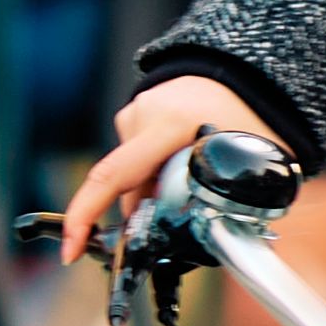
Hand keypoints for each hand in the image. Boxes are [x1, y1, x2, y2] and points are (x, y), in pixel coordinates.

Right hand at [67, 71, 255, 255]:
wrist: (248, 74)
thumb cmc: (255, 117)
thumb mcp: (253, 162)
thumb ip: (239, 202)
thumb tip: (235, 251)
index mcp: (168, 124)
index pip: (112, 176)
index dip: (85, 217)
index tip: (70, 249)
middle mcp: (142, 114)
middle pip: (127, 186)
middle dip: (147, 213)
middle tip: (184, 222)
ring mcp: (137, 110)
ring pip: (136, 175)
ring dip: (156, 191)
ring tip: (198, 182)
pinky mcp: (138, 112)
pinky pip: (141, 157)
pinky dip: (158, 172)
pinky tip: (186, 166)